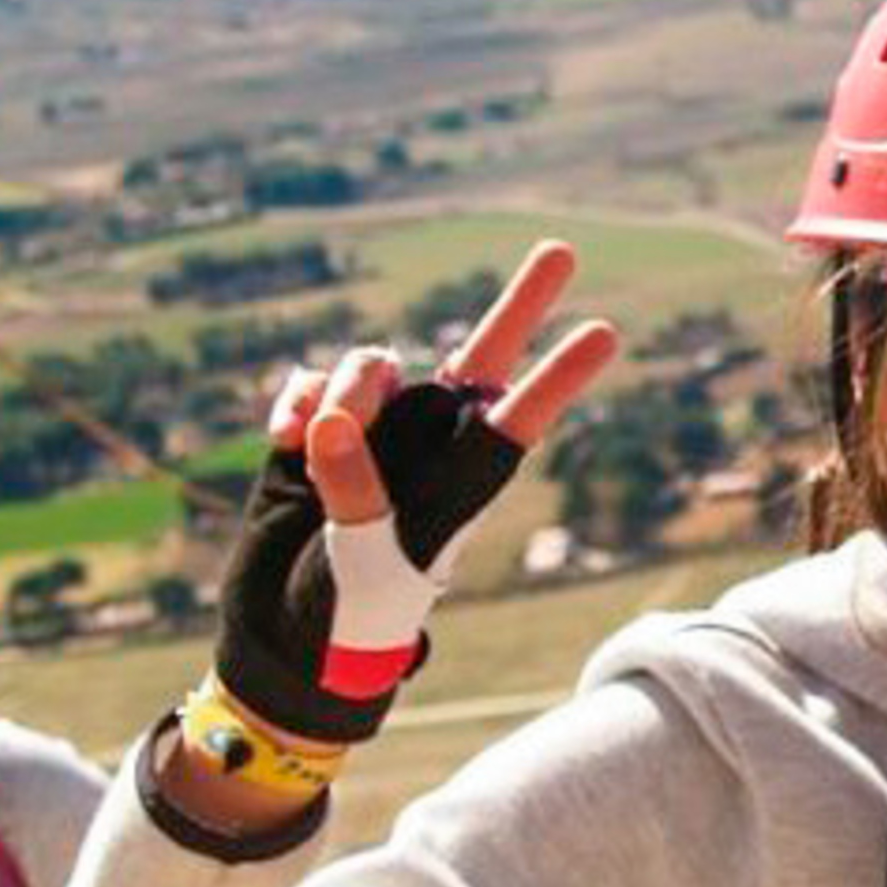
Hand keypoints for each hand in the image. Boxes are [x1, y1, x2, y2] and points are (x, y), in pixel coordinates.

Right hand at [214, 241, 617, 746]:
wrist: (286, 634)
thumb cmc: (346, 615)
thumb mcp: (359, 564)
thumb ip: (354, 491)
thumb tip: (335, 417)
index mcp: (459, 487)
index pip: (516, 422)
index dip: (558, 379)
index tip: (604, 335)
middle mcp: (426, 448)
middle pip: (480, 360)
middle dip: (520, 306)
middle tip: (564, 252)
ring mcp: (372, 433)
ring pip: (375, 367)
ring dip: (348, 388)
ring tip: (313, 440)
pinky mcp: (314, 429)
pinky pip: (312, 382)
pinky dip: (297, 398)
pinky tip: (282, 438)